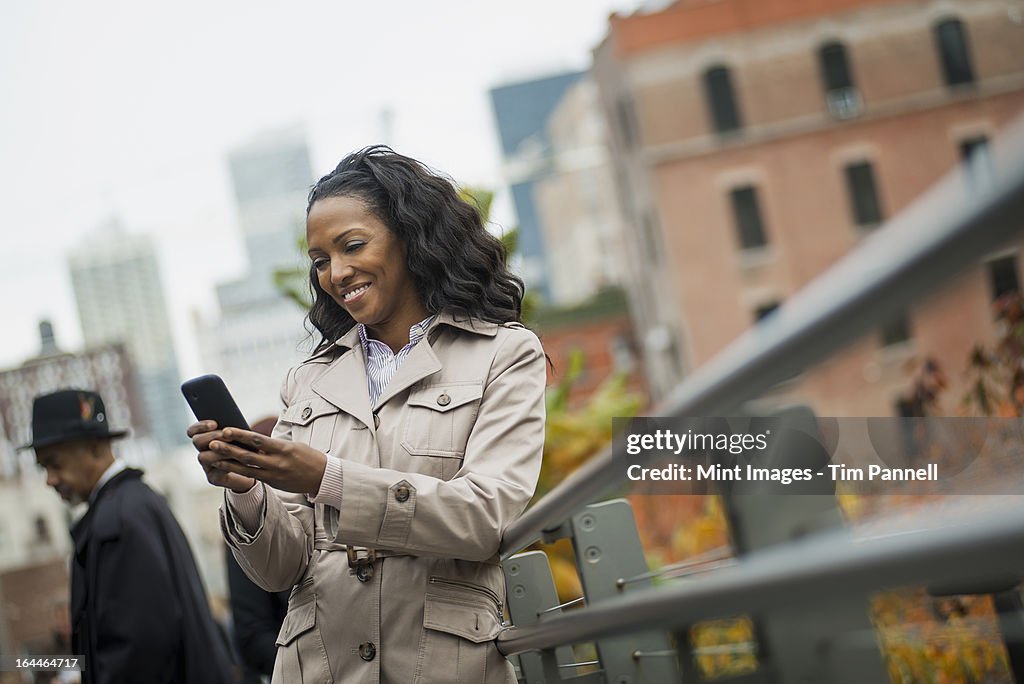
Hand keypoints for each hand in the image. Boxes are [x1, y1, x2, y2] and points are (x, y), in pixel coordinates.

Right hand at [187, 421, 256, 493]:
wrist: (254, 470)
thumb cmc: (247, 448)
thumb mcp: (241, 435)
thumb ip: (233, 429)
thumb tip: (233, 419)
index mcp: (206, 440)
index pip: (192, 431)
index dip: (200, 426)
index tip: (214, 423)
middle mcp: (203, 452)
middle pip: (197, 441)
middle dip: (212, 436)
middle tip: (226, 434)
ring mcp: (207, 466)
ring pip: (203, 456)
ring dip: (219, 450)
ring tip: (235, 447)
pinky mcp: (214, 478)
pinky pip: (215, 473)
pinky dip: (226, 465)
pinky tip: (238, 461)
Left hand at [204, 427, 327, 495]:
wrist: (322, 476)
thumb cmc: (308, 457)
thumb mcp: (293, 446)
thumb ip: (274, 445)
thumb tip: (253, 441)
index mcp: (284, 449)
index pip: (258, 440)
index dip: (240, 435)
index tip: (226, 430)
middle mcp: (277, 462)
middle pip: (248, 455)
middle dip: (228, 449)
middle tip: (212, 442)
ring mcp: (274, 474)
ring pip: (246, 468)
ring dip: (228, 462)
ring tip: (213, 456)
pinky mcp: (273, 483)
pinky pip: (253, 477)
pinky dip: (238, 472)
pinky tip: (227, 468)